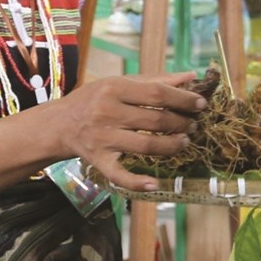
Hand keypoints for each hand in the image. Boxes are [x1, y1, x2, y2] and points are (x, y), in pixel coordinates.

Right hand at [56, 71, 205, 190]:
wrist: (58, 124)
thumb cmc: (94, 100)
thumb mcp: (120, 83)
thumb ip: (156, 80)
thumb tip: (192, 76)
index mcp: (115, 89)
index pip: (157, 94)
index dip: (183, 100)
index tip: (201, 104)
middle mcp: (107, 113)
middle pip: (155, 120)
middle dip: (181, 124)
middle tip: (193, 126)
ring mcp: (103, 139)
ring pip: (146, 146)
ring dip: (171, 147)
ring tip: (184, 142)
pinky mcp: (98, 160)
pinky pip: (120, 175)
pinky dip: (138, 182)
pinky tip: (156, 184)